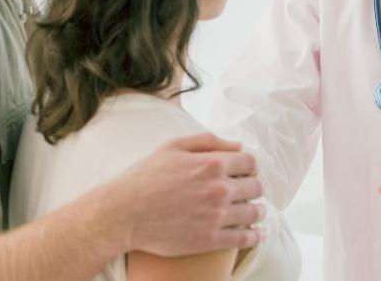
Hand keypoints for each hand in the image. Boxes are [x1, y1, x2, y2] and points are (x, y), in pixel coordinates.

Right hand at [114, 133, 265, 256]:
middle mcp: (218, 189)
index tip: (247, 172)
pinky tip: (257, 234)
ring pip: (253, 212)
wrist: (122, 214)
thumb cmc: (145, 177)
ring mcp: (216, 216)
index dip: (250, 167)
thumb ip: (208, 141)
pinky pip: (244, 238)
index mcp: (212, 164)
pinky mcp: (210, 239)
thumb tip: (238, 146)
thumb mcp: (173, 147)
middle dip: (254, 188)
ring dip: (258, 211)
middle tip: (250, 192)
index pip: (250, 162)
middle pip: (255, 187)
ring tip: (256, 212)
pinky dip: (255, 236)